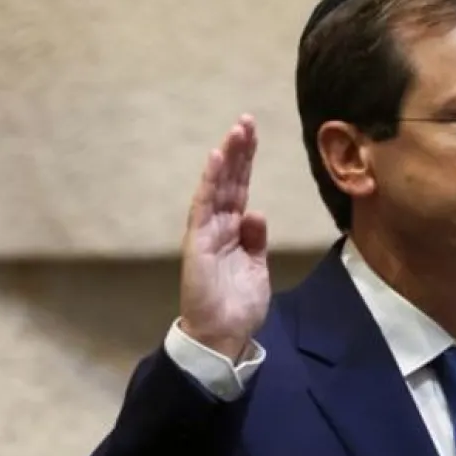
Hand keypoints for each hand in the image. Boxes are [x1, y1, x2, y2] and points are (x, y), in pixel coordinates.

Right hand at [178, 115, 269, 361]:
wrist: (224, 335)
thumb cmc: (239, 304)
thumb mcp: (257, 267)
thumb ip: (256, 240)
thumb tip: (256, 213)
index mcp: (234, 231)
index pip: (240, 189)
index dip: (246, 162)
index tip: (253, 134)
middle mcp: (218, 226)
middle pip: (229, 182)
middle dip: (238, 151)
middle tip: (246, 121)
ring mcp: (206, 232)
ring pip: (216, 188)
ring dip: (226, 159)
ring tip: (235, 132)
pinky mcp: (198, 242)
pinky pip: (203, 207)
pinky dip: (209, 182)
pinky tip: (216, 159)